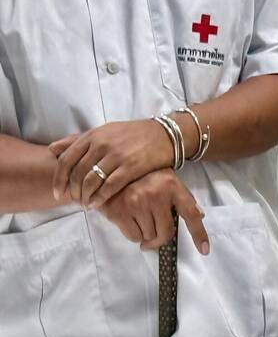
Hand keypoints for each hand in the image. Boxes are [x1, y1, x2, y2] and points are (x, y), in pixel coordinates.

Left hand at [49, 118, 179, 206]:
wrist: (164, 135)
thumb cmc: (133, 134)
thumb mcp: (104, 131)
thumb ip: (78, 140)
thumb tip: (53, 149)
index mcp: (93, 136)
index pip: (66, 159)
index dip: (59, 179)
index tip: (58, 192)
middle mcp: (102, 145)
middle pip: (77, 172)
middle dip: (73, 191)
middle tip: (74, 201)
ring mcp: (116, 156)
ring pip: (91, 180)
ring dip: (85, 196)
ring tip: (85, 204)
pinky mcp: (131, 167)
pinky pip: (110, 185)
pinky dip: (100, 197)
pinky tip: (97, 204)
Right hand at [97, 169, 208, 253]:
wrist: (108, 169)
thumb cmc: (142, 176)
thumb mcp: (166, 180)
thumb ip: (182, 197)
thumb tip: (200, 215)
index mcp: (172, 186)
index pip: (191, 214)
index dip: (199, 234)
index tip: (204, 250)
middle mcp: (157, 194)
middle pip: (166, 232)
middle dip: (160, 238)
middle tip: (154, 236)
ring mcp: (137, 203)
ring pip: (149, 236)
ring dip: (145, 235)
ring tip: (139, 220)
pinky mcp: (120, 211)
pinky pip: (134, 237)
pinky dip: (134, 235)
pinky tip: (129, 222)